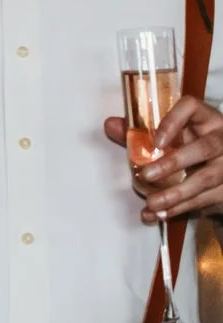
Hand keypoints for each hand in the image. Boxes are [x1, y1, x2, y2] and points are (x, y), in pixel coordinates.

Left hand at [105, 96, 222, 220]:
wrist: (222, 169)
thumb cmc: (192, 145)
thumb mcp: (173, 135)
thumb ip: (141, 131)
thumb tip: (110, 125)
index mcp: (206, 119)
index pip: (192, 107)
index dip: (173, 122)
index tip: (156, 141)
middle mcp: (222, 139)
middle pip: (204, 148)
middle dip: (174, 163)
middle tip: (146, 175)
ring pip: (206, 179)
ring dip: (176, 194)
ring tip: (151, 203)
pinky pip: (206, 200)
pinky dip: (181, 209)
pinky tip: (161, 214)